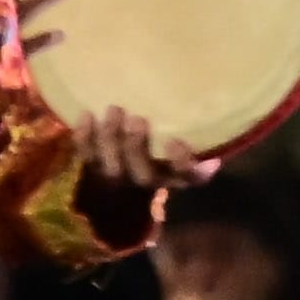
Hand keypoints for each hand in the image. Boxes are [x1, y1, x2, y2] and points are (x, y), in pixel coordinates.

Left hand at [68, 102, 208, 228]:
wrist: (119, 189)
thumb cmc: (160, 156)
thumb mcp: (179, 157)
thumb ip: (196, 154)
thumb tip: (214, 157)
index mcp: (173, 177)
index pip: (184, 176)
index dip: (181, 162)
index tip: (176, 141)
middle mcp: (146, 181)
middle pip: (142, 173)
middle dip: (138, 147)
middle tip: (137, 119)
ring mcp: (117, 178)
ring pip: (112, 166)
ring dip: (111, 139)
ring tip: (113, 110)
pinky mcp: (93, 169)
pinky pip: (86, 157)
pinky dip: (84, 138)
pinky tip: (86, 115)